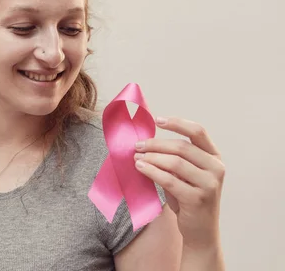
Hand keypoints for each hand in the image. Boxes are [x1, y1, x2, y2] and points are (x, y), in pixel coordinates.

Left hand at [133, 116, 224, 248]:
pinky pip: (169, 180)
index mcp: (214, 157)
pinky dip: (152, 171)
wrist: (200, 231)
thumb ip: (175, 157)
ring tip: (136, 157)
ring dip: (151, 157)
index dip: (177, 123)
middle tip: (137, 145)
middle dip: (155, 144)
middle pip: (181, 147)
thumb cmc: (189, 198)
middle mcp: (216, 168)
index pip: (198, 131)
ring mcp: (209, 184)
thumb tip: (146, 142)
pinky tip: (140, 167)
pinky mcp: (197, 199)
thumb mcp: (185, 174)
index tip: (157, 120)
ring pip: (175, 162)